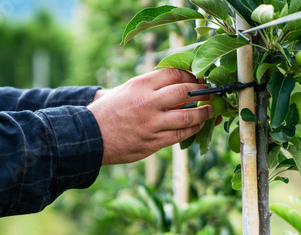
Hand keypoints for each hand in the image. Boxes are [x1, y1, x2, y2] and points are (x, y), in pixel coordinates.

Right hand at [88, 69, 213, 164]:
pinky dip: (193, 129)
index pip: (174, 73)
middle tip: (210, 93)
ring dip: (204, 113)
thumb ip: (150, 87)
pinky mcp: (153, 142)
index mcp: (140, 85)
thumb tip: (180, 85)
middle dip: (203, 91)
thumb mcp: (126, 90)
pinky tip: (197, 126)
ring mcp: (151, 124)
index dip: (191, 75)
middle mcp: (147, 102)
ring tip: (209, 110)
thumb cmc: (109, 111)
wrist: (90, 137)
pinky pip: (181, 135)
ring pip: (188, 116)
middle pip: (185, 91)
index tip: (199, 78)